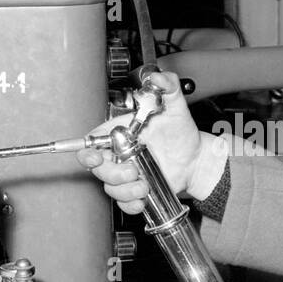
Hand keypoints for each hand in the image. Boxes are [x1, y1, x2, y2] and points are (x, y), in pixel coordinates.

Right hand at [76, 71, 207, 214]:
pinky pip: (123, 203)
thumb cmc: (182, 133)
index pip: (91, 142)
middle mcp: (120, 154)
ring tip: (144, 185)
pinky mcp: (134, 190)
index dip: (87, 151)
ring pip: (109, 187)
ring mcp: (126, 174)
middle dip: (113, 173)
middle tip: (133, 171)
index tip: (96, 156)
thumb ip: (168, 86)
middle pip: (97, 168)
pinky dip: (131, 204)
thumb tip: (157, 77)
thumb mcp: (176, 107)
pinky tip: (143, 197)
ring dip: (125, 190)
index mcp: (120, 133)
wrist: (196, 158)